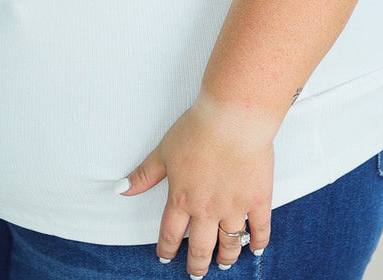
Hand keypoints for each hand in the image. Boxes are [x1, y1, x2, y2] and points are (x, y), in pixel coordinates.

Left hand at [120, 95, 275, 276]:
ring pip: (229, 244)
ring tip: (223, 265)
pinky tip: (255, 248)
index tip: (165, 257)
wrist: (233, 119)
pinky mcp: (258, 199)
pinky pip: (260, 229)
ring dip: (225, 258)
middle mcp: (207, 209)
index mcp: (182, 198)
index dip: (166, 249)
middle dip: (196, 264)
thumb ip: (144, 174)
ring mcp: (234, 207)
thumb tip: (122, 189)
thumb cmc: (199, 128)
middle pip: (199, 247)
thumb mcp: (164, 150)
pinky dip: (257, 242)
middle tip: (195, 273)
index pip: (170, 233)